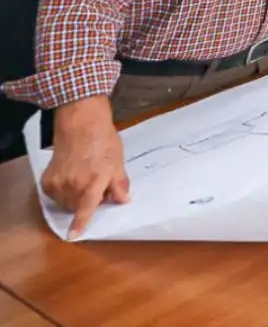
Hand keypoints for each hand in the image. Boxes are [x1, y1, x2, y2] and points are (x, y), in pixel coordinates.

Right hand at [40, 95, 128, 239]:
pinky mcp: (48, 180)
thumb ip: (120, 184)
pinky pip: (56, 195)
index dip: (80, 223)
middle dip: (89, 201)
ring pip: (67, 203)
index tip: (74, 236)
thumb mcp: (118, 162)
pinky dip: (64, 192)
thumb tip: (123, 201)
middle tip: (97, 185)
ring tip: (84, 177)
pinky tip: (72, 176)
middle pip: (79, 207)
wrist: (81, 126)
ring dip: (75, 198)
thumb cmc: (104, 143)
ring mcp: (58, 183)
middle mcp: (74, 184)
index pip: (86, 208)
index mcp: (94, 181)